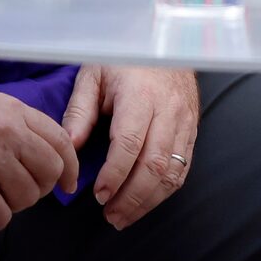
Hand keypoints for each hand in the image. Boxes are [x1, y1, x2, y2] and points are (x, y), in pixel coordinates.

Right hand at [0, 78, 81, 229]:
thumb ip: (17, 125)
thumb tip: (48, 157)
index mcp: (12, 110)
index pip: (62, 142)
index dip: (69, 168)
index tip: (65, 184)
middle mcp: (5, 131)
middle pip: (50, 173)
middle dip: (39, 188)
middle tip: (17, 190)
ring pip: (27, 198)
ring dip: (12, 204)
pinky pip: (1, 216)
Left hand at [62, 65, 199, 229]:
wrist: (166, 44)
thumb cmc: (123, 59)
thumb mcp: (93, 74)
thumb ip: (80, 111)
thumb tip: (68, 148)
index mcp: (140, 95)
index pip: (130, 143)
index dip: (115, 173)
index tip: (98, 194)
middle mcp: (168, 112)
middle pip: (155, 165)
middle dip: (132, 197)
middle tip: (110, 216)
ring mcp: (185, 124)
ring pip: (173, 173)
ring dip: (148, 201)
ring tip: (123, 217)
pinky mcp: (192, 132)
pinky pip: (183, 169)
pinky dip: (164, 191)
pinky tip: (145, 202)